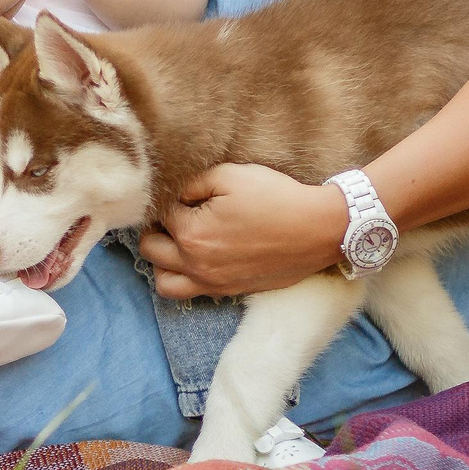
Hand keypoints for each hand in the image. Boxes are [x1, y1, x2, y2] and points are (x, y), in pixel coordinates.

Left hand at [136, 164, 350, 298]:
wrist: (318, 230)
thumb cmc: (276, 198)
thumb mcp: (230, 175)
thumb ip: (192, 184)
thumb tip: (173, 195)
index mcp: (192, 233)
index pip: (159, 214)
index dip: (168, 199)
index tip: (184, 192)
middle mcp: (196, 264)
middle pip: (150, 249)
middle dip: (157, 229)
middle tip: (175, 214)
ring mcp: (213, 282)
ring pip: (163, 281)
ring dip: (162, 261)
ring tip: (179, 241)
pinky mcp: (229, 291)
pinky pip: (189, 293)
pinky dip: (185, 278)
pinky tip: (200, 257)